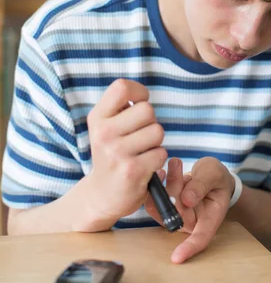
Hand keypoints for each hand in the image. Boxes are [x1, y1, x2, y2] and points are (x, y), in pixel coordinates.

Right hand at [85, 79, 167, 227]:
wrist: (101, 195)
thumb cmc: (112, 155)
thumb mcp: (105, 128)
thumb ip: (121, 109)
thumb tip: (142, 96)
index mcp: (97, 118)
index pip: (122, 87)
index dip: (139, 92)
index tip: (138, 105)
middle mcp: (104, 133)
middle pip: (147, 110)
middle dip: (151, 122)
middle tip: (140, 136)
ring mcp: (117, 152)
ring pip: (157, 131)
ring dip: (156, 142)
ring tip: (142, 152)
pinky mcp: (132, 171)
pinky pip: (161, 153)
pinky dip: (158, 159)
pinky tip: (144, 166)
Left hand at [145, 157, 234, 262]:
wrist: (209, 175)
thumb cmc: (216, 177)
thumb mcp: (214, 174)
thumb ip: (202, 185)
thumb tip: (187, 200)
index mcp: (210, 218)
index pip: (200, 238)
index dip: (189, 248)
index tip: (176, 258)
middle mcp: (192, 221)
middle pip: (177, 215)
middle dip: (175, 188)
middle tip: (177, 164)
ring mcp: (177, 216)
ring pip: (165, 205)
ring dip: (166, 183)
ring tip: (174, 163)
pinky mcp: (165, 207)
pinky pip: (155, 201)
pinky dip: (157, 185)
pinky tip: (162, 172)